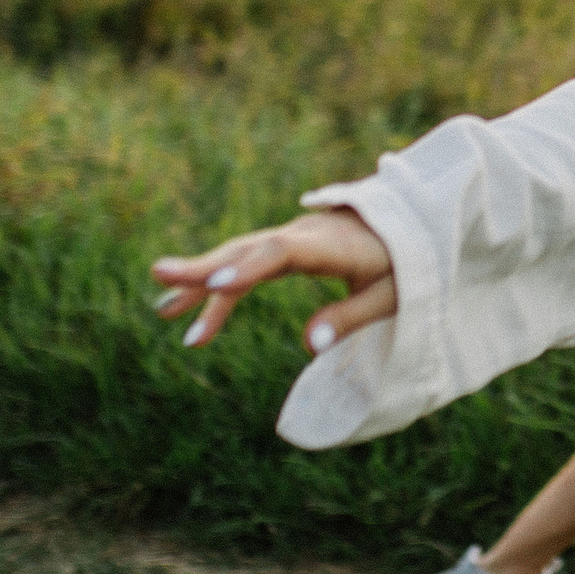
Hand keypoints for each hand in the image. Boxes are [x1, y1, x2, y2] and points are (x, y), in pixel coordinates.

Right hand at [150, 208, 396, 354]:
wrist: (412, 226)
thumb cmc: (407, 264)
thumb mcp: (391, 296)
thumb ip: (350, 317)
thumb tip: (309, 347)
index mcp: (330, 243)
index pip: (281, 252)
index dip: (249, 268)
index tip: (216, 285)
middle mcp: (302, 234)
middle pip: (247, 249)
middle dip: (204, 267)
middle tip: (162, 276)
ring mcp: (291, 239)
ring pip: (239, 258)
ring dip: (201, 282)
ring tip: (163, 310)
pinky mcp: (286, 249)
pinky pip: (247, 267)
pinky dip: (222, 290)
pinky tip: (198, 322)